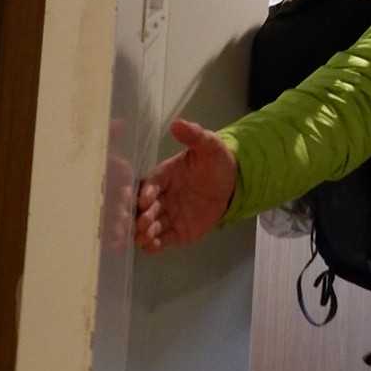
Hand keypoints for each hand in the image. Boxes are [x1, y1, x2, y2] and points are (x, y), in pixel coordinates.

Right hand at [133, 119, 237, 252]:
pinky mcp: (177, 231)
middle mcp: (160, 197)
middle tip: (140, 222)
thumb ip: (193, 135)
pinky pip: (163, 239)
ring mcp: (167, 215)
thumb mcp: (208, 144)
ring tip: (144, 237)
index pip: (149, 183)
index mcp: (163, 175)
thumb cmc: (215, 161)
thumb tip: (177, 123)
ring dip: (144, 232)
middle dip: (139, 216)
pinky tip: (152, 247)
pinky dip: (155, 245)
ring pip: (149, 226)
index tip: (144, 199)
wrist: (231, 182)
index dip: (145, 192)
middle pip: (143, 208)